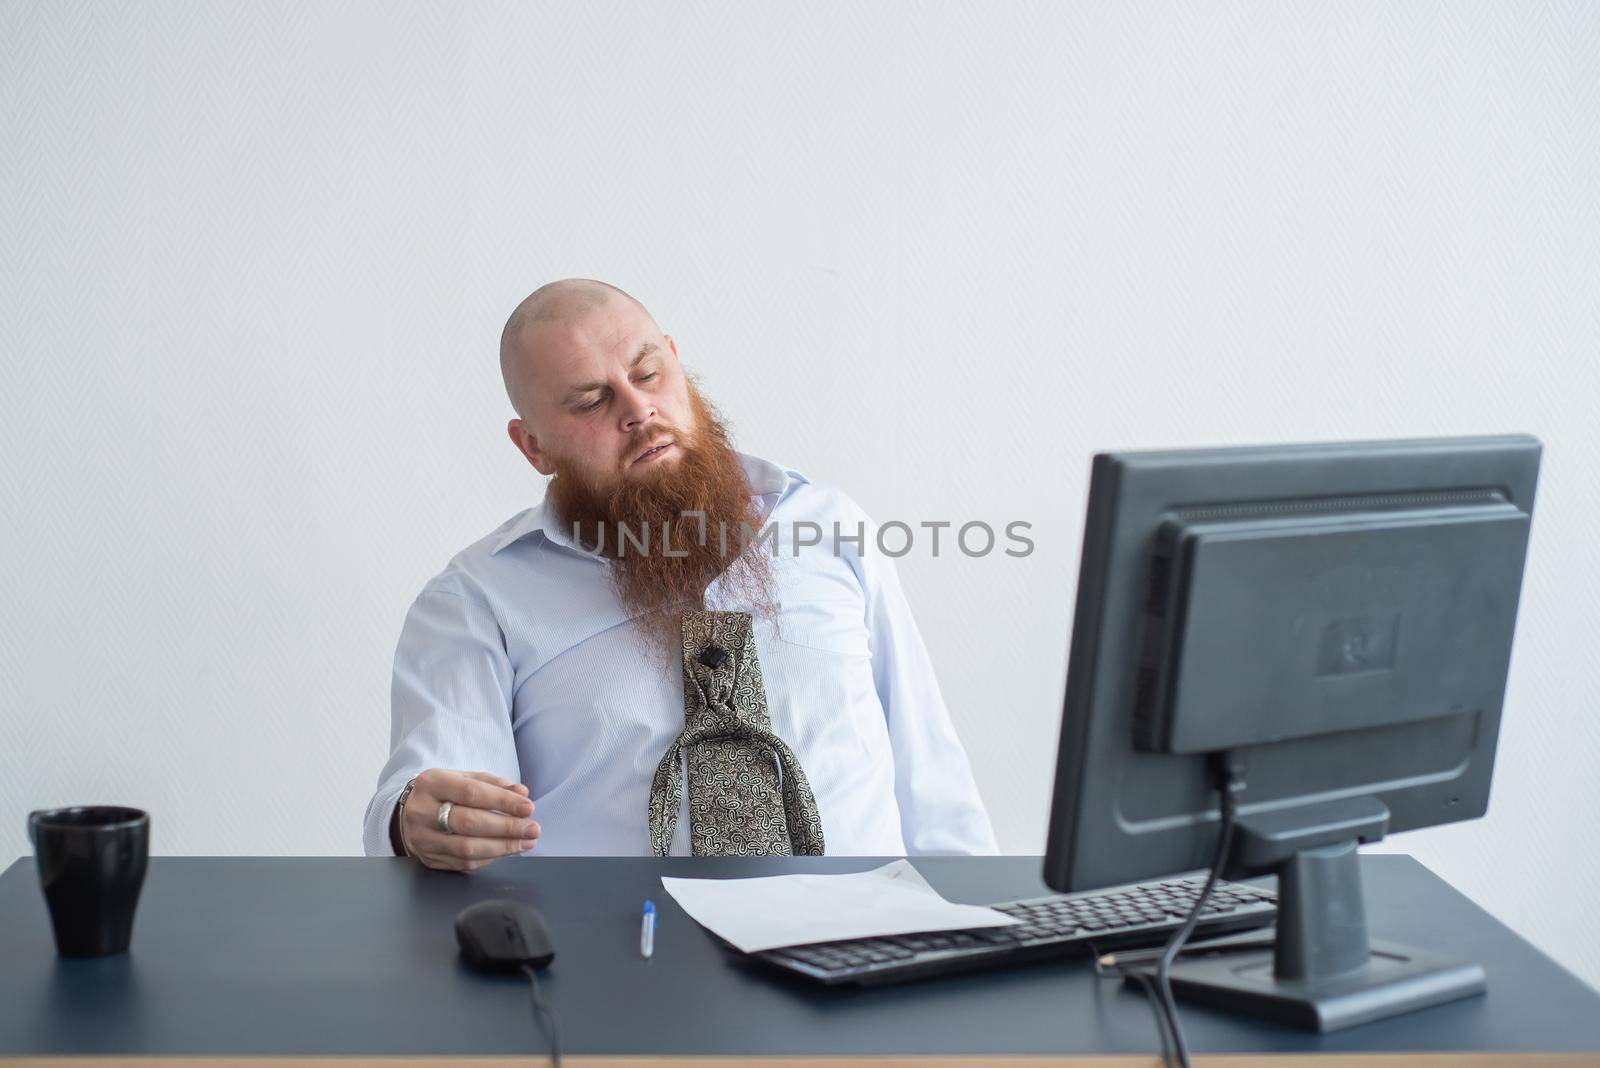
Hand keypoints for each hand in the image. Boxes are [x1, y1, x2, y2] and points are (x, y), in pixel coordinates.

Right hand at [401, 768, 540, 871]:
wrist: (407, 813)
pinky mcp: (428, 859)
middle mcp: (422, 811)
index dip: (502, 802)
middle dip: (506, 828)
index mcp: (432, 783)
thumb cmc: (443, 793)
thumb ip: (493, 784)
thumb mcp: (463, 778)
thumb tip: (521, 793)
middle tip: (532, 829)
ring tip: (526, 842)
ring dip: (502, 847)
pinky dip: (490, 858)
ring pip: (466, 848)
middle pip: (469, 823)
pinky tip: (506, 850)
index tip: (528, 807)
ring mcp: (423, 839)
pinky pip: (463, 863)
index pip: (471, 793)